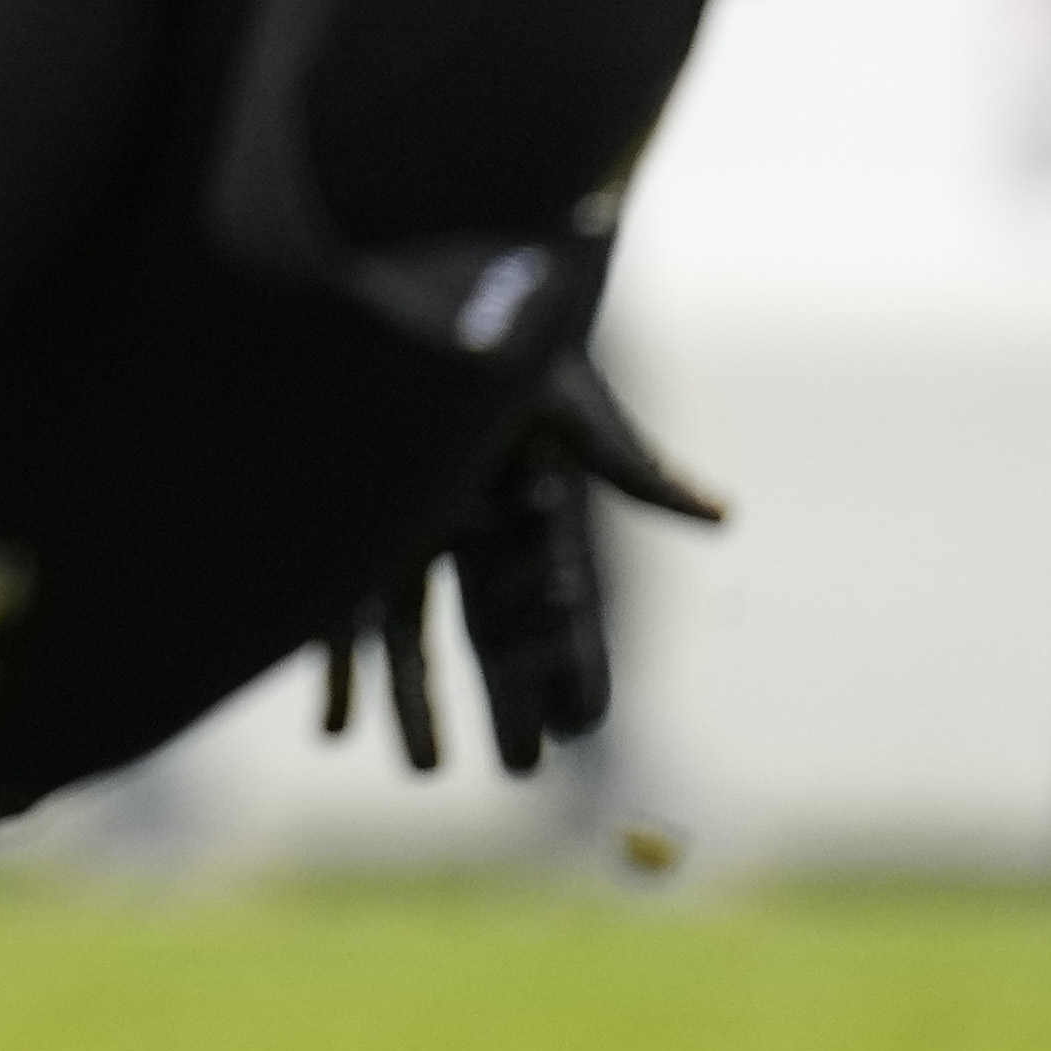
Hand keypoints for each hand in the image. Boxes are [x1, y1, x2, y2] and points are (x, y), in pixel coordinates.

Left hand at [313, 361, 726, 781]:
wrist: (418, 278)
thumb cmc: (510, 334)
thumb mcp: (570, 400)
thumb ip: (627, 464)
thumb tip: (720, 517)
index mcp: (529, 508)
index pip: (560, 605)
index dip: (572, 663)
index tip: (584, 724)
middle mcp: (469, 530)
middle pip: (490, 636)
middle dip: (504, 702)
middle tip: (520, 771)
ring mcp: (402, 530)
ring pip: (411, 637)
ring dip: (413, 704)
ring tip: (423, 772)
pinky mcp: (342, 523)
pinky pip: (339, 612)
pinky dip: (336, 670)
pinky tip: (330, 730)